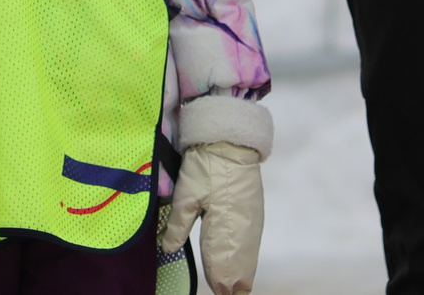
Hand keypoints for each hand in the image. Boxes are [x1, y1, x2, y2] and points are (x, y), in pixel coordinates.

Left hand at [159, 141, 264, 294]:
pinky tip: (233, 263)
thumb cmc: (206, 168)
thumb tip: (168, 249)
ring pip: (248, 263)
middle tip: (218, 289)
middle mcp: (244, 233)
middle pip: (242, 273)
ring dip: (236, 273)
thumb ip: (177, 226)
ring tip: (224, 283)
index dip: (218, 283)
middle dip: (229, 283)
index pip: (224, 271)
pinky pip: (250, 248)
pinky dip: (242, 259)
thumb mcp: (186, 196)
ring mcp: (253, 226)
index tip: (213, 289)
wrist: (231, 143)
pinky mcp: (255, 217)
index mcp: (226, 230)